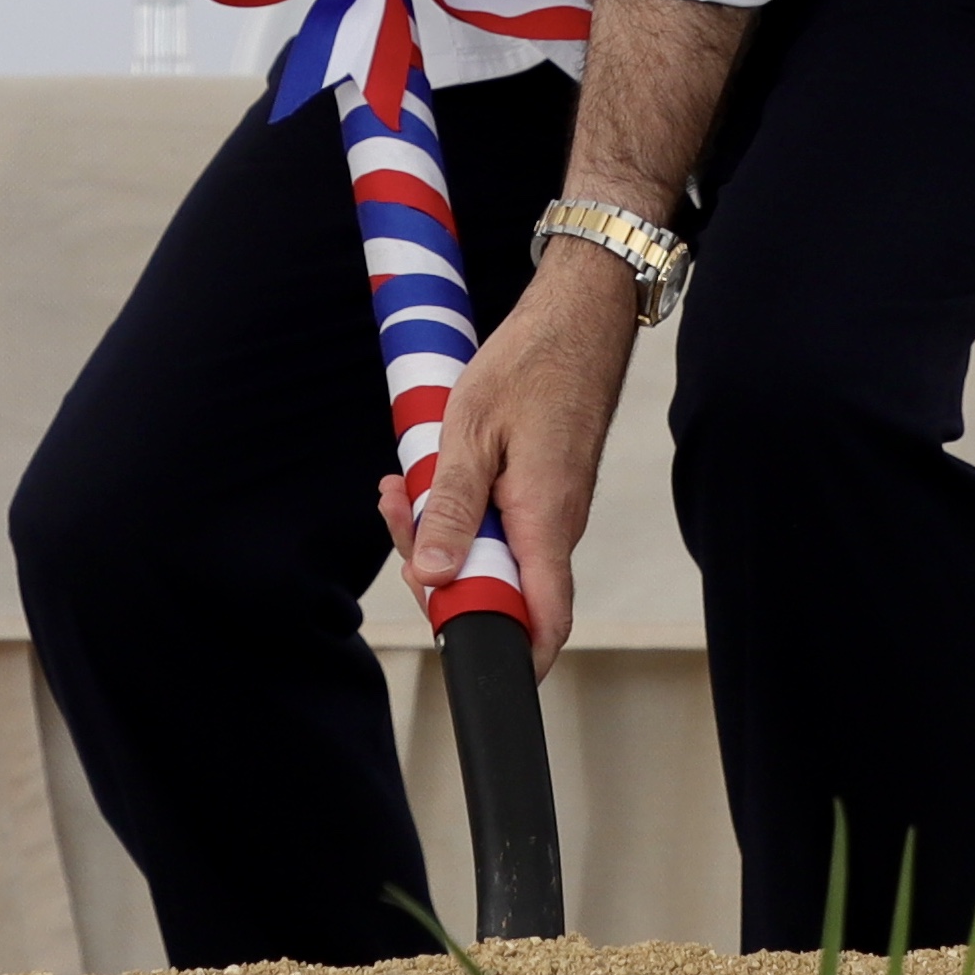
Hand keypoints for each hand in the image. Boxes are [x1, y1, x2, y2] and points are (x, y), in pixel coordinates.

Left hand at [383, 234, 638, 670]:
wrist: (577, 318)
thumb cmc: (530, 365)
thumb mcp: (470, 433)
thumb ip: (451, 511)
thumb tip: (435, 578)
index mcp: (545, 521)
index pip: (543, 621)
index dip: (508, 656)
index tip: (460, 652)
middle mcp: (558, 526)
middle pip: (502, 591)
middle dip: (439, 572)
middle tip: (397, 515)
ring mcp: (554, 511)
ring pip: (495, 554)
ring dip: (445, 533)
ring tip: (402, 486)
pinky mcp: (546, 493)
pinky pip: (502, 525)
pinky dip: (462, 510)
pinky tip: (431, 477)